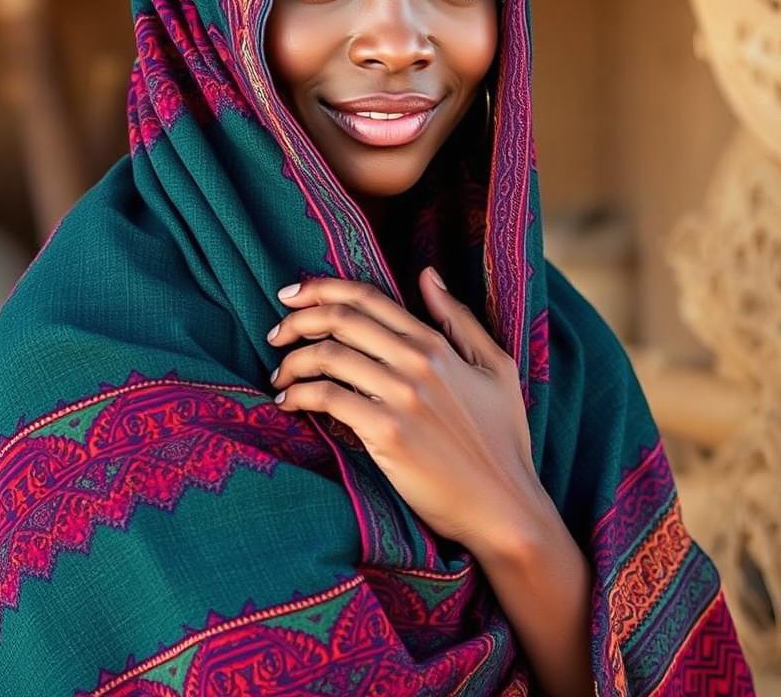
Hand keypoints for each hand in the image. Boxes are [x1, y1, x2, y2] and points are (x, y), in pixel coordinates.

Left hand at [267, 267, 551, 557]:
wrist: (505, 506)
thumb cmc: (501, 439)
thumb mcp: (495, 367)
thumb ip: (458, 319)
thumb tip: (427, 274)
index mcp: (436, 343)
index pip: (367, 297)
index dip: (321, 289)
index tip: (291, 295)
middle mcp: (416, 362)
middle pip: (340, 319)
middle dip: (297, 320)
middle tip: (276, 333)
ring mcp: (402, 396)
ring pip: (328, 356)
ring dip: (292, 361)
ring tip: (279, 374)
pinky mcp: (388, 433)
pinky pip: (328, 399)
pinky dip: (299, 395)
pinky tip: (288, 402)